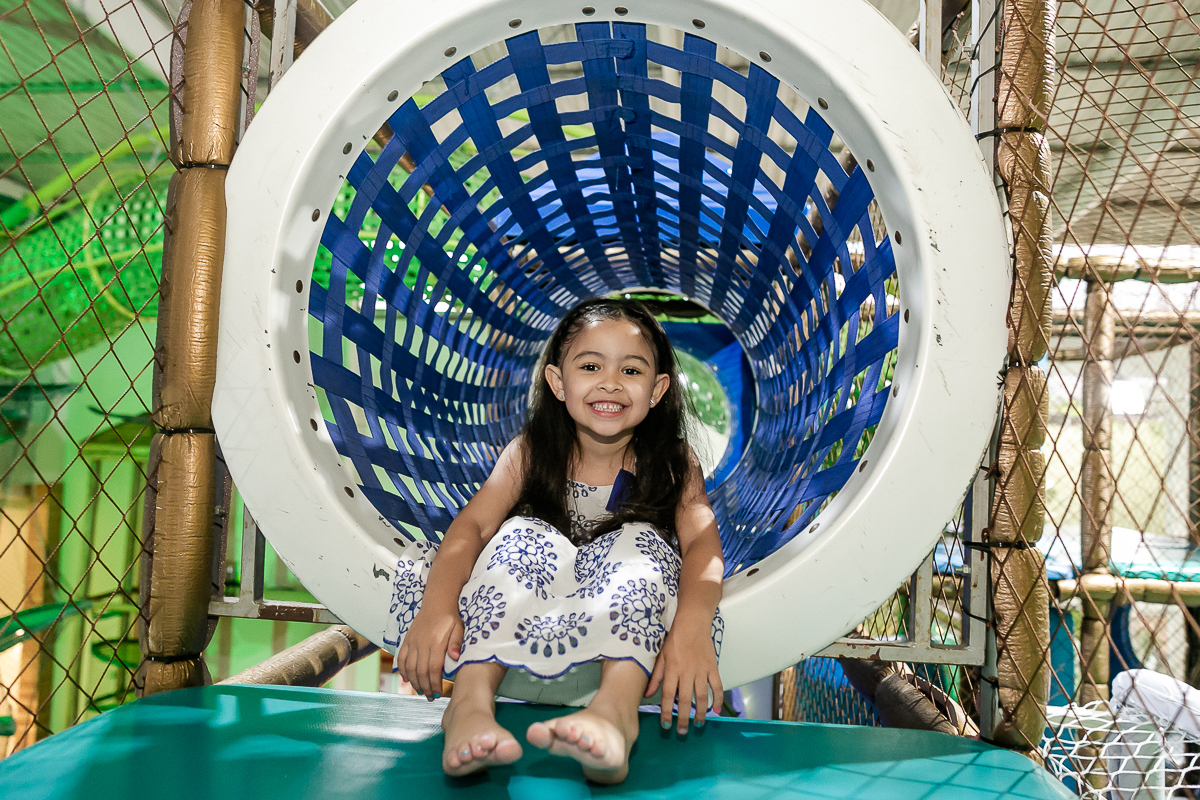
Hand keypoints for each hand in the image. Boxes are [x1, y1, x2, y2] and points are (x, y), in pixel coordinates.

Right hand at [396, 601, 462, 699]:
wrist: (437, 602)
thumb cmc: (451, 617)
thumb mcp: (459, 629)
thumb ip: (456, 644)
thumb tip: (455, 658)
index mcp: (436, 643)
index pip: (434, 669)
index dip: (435, 684)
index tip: (438, 693)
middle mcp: (422, 644)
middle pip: (420, 671)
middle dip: (425, 687)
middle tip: (430, 697)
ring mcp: (413, 642)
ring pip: (409, 667)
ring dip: (414, 682)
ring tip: (420, 691)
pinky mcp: (407, 639)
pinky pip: (401, 657)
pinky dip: (402, 670)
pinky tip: (406, 679)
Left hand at [645, 614, 721, 733]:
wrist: (692, 623)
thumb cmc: (674, 639)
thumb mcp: (661, 656)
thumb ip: (655, 677)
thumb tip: (647, 695)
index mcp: (672, 669)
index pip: (668, 695)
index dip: (666, 712)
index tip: (666, 725)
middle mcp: (686, 672)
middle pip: (685, 700)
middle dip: (683, 718)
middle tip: (682, 732)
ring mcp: (701, 670)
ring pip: (701, 696)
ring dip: (700, 712)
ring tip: (698, 724)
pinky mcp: (712, 667)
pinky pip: (717, 686)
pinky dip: (717, 699)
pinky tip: (715, 710)